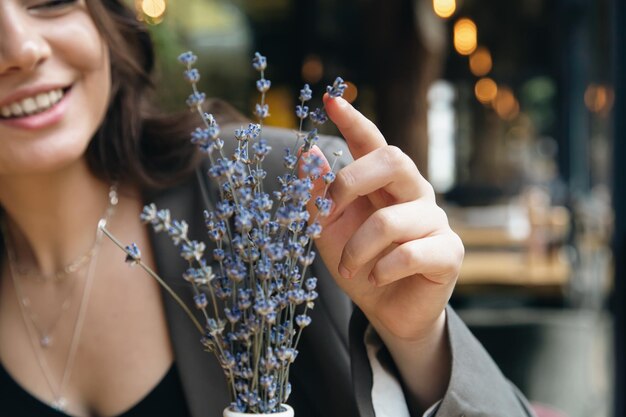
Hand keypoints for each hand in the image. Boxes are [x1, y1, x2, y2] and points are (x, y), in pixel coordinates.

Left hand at [309, 95, 463, 342]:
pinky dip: (383, 269)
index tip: (330, 101)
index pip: (372, 143)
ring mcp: (435, 221)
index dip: (354, 121)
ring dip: (358, 247)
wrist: (387, 311)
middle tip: (329, 210)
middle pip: (393, 160)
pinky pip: (411, 253)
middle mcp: (414, 193)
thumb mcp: (329, 231)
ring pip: (392, 219)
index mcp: (385, 184)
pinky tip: (376, 278)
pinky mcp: (448, 252)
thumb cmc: (359, 264)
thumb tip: (305, 155)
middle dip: (351, 181)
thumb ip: (319, 197)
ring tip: (348, 267)